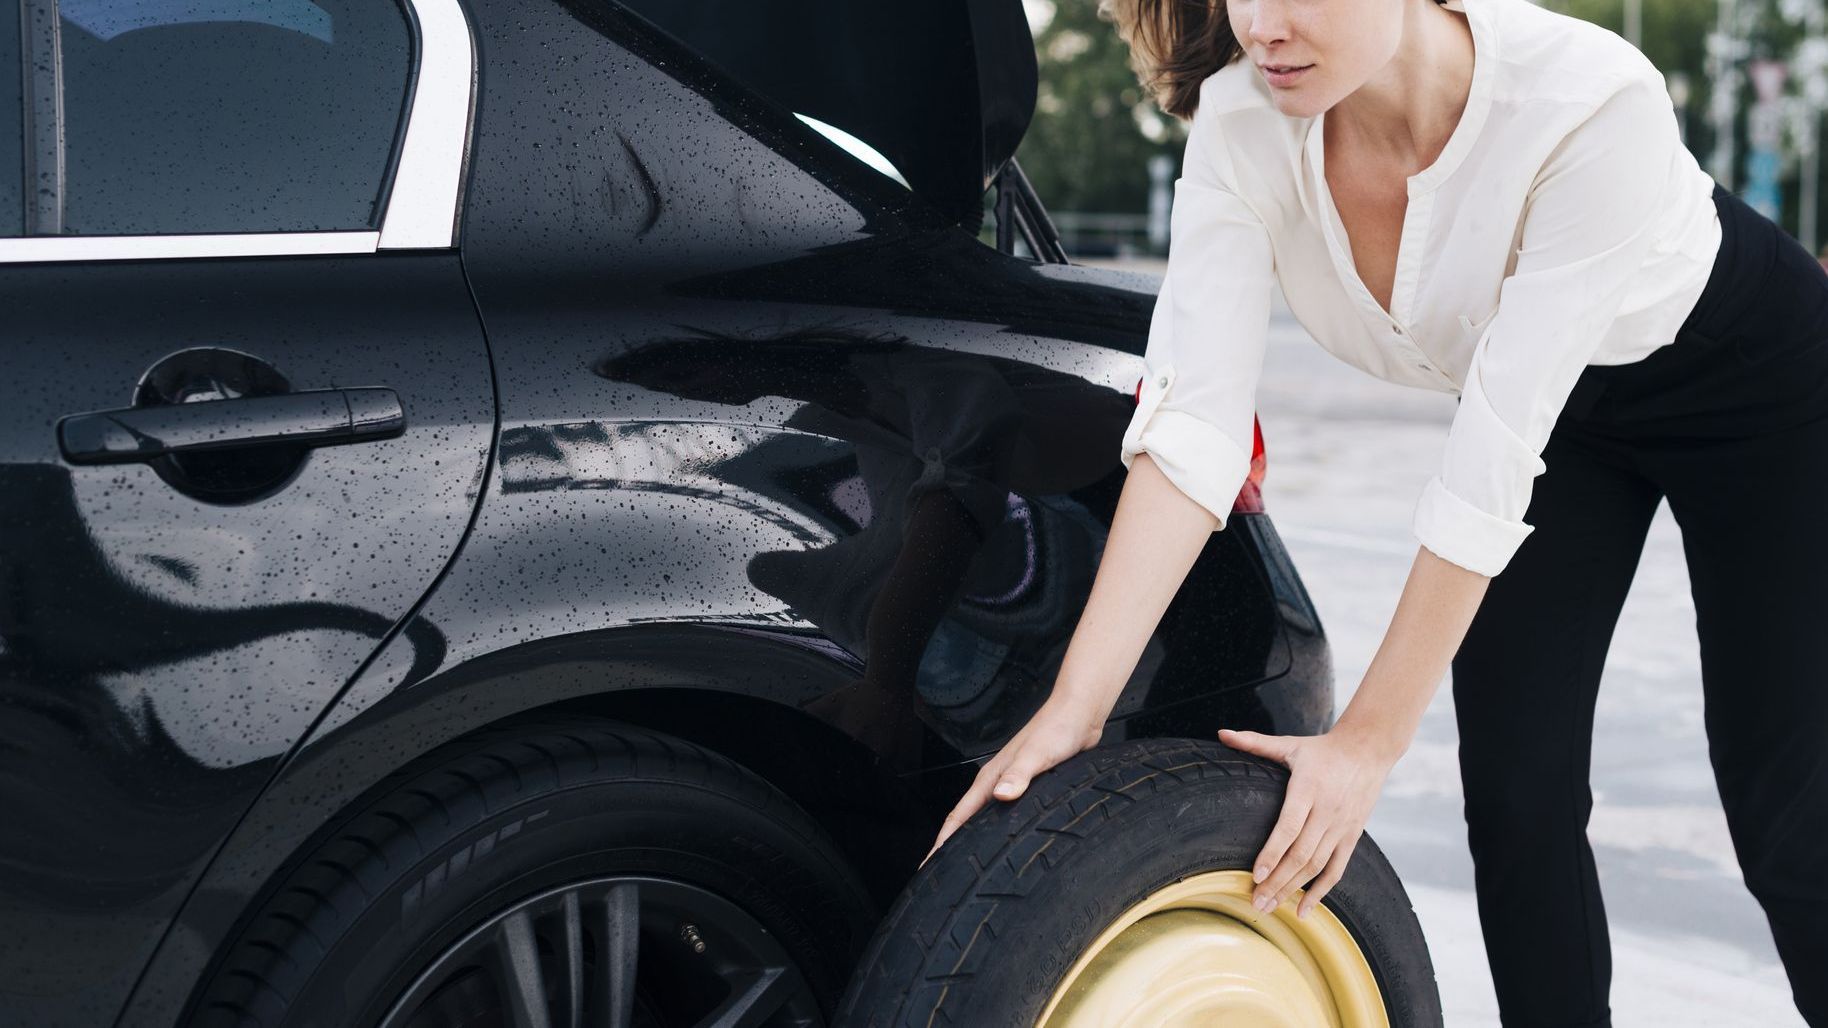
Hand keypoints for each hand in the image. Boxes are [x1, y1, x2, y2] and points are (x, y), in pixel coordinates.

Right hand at [921, 694, 1106, 866]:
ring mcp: (1011, 784)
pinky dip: (996, 830)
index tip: (927, 865)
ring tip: (967, 863)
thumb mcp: (1037, 754)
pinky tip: (1004, 839)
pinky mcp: (1028, 786)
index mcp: (992, 778)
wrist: (1078, 713)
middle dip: (950, 845)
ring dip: (972, 838)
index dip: (941, 841)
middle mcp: (997, 782)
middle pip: (966, 820)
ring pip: (985, 818)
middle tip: (941, 875)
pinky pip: (1005, 814)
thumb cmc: (1057, 729)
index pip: (958, 816)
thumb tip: (1000, 795)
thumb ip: (1019, 774)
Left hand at [1216, 723, 1398, 918]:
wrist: (1369, 750)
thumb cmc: (1322, 749)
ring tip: (1270, 908)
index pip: (1289, 826)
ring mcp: (1342, 826)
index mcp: (1308, 788)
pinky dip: (1321, 891)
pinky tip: (1304, 910)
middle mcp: (1327, 811)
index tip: (1256, 875)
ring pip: (1317, 866)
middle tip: (1256, 904)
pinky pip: (1337, 869)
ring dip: (1293, 890)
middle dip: (1277, 882)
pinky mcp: (1353, 836)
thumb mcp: (1290, 744)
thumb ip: (1255, 742)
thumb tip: (1222, 733)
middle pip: (1301, 854)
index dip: (1272, 853)